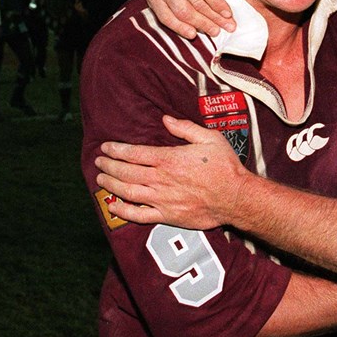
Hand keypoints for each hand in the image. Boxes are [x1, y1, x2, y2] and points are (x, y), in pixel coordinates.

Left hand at [95, 115, 243, 228]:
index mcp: (169, 159)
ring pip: (127, 192)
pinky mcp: (168, 216)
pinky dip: (123, 211)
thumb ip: (186, 128)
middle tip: (99, 162)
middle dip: (109, 166)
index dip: (117, 150)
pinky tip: (113, 207)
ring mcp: (162, 199)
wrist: (236, 197)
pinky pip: (139, 215)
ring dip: (110, 185)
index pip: (134, 153)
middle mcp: (161, 179)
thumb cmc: (225, 167)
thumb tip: (165, 120)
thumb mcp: (210, 139)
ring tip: (101, 180)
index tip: (106, 147)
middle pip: (126, 172)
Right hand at [145, 0, 233, 38]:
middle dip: (213, 18)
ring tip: (214, 31)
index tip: (229, 15)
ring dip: (200, 24)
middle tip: (227, 27)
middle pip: (195, 2)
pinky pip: (165, 16)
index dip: (218, 4)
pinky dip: (179, 27)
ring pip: (182, 11)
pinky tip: (192, 33)